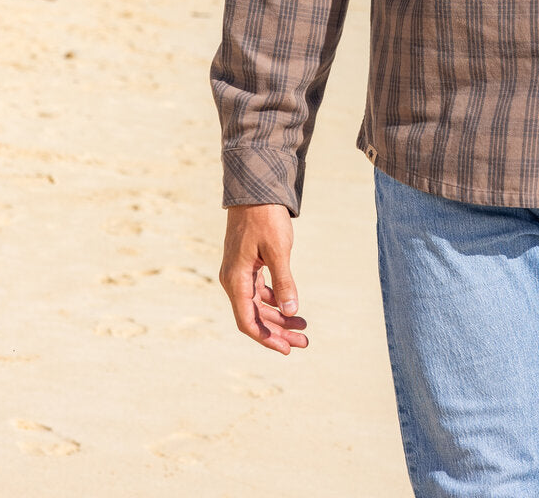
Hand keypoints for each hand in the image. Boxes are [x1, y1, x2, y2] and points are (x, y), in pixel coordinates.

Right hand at [218, 203, 307, 353]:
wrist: (255, 189)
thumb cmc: (266, 218)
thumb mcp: (278, 250)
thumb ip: (285, 282)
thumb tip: (292, 312)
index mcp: (236, 279)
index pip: (248, 321)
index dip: (267, 339)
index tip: (287, 350)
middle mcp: (233, 279)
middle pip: (255, 316)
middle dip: (278, 331)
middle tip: (304, 342)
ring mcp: (240, 272)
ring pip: (258, 304)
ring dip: (278, 317)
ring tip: (302, 327)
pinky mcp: (247, 264)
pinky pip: (259, 290)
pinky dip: (275, 300)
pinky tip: (290, 307)